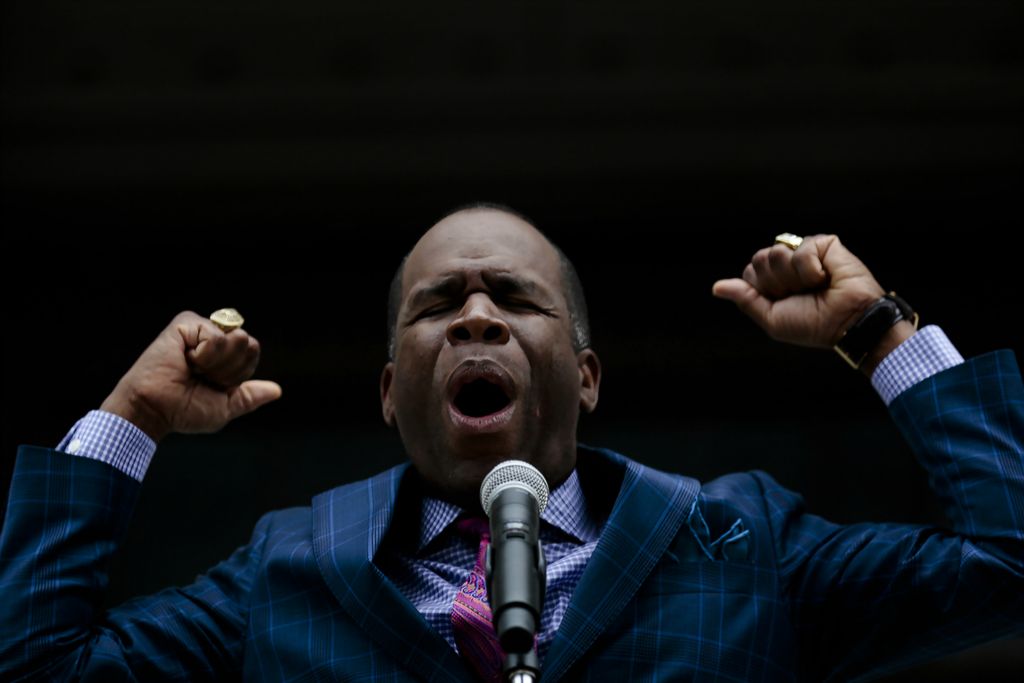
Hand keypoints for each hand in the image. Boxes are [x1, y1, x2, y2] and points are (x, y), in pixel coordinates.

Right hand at [100, 311, 282, 441]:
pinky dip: (206, 356)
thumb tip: (277, 391)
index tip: (213, 385)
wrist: (155, 410)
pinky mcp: (186, 323)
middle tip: (203, 377)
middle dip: (232, 369)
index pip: (252, 352)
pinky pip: (217, 337)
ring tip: (193, 369)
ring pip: (238, 338)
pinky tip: (186, 360)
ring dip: (219, 364)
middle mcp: (213, 338)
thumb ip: (250, 396)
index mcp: (224, 356)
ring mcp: (200, 328)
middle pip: (250, 343)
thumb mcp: (225, 407)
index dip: (240, 374)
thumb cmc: (183, 410)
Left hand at [712, 234, 894, 349]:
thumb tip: (716, 288)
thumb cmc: (813, 325)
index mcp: (774, 282)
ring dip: (794, 278)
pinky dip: (811, 269)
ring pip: (776, 253)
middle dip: (776, 283)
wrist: (847, 322)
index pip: (749, 273)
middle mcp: (788, 265)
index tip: (785, 303)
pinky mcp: (824, 244)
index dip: (763, 291)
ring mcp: (805, 252)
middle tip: (801, 294)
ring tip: (815, 286)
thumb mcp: (771, 318)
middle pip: (759, 260)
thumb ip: (745, 299)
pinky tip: (826, 277)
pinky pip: (801, 250)